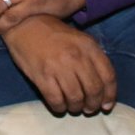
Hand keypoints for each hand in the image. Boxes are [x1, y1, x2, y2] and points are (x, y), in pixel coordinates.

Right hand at [1, 16, 115, 115]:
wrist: (24, 25)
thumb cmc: (54, 35)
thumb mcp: (79, 39)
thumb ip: (93, 59)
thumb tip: (103, 87)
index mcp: (89, 47)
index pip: (108, 76)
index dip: (109, 95)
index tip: (106, 105)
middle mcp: (76, 57)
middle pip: (94, 90)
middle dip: (93, 105)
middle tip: (88, 109)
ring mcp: (59, 67)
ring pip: (76, 98)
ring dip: (76, 108)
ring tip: (73, 107)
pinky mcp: (42, 76)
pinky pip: (56, 100)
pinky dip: (60, 108)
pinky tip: (59, 106)